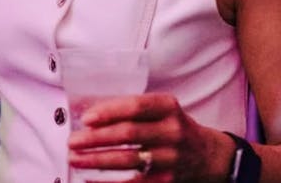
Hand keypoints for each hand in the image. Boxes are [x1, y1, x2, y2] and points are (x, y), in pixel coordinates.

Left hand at [68, 93, 232, 181]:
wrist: (207, 156)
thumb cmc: (173, 128)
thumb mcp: (161, 111)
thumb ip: (130, 110)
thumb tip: (87, 114)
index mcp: (168, 107)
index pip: (136, 106)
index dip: (109, 112)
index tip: (86, 118)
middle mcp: (172, 131)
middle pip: (129, 134)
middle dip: (96, 138)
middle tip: (73, 141)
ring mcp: (171, 158)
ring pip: (128, 161)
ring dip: (96, 160)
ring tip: (75, 159)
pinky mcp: (166, 181)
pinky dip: (108, 182)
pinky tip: (90, 178)